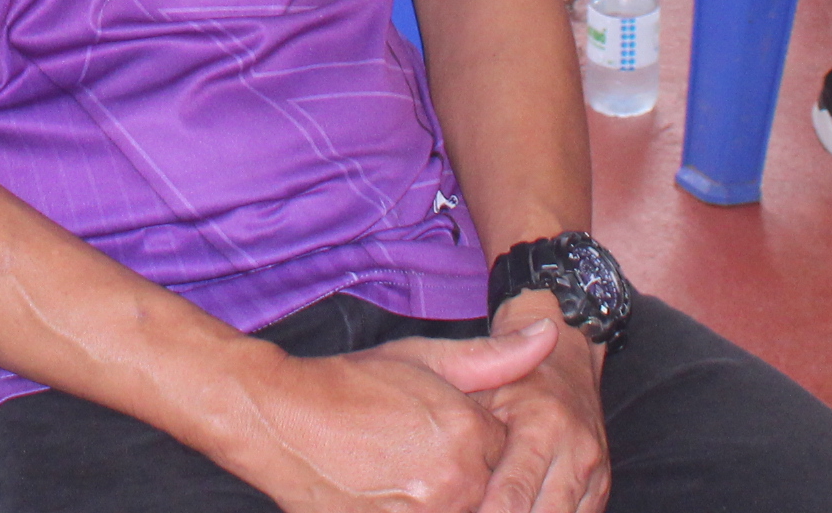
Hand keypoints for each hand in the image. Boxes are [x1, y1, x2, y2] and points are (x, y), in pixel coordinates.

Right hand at [233, 319, 555, 512]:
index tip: (458, 434)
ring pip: (469, 508)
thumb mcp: (422, 358)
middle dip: (475, 475)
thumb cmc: (350, 384)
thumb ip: (493, 357)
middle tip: (424, 455)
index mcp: (468, 433)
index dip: (488, 442)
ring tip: (409, 472)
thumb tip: (550, 336)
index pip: (510, 451)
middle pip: (495, 490)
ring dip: (453, 495)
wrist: (282, 419)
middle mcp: (456, 481)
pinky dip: (425, 505)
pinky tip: (397, 491)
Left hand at [474, 311, 614, 512]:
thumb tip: (442, 476)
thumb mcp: (482, 387)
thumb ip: (468, 429)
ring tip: (489, 511)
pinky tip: (523, 510)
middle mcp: (576, 451)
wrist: (567, 362)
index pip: (513, 494)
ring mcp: (594, 472)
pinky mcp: (600, 486)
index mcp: (542, 426)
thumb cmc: (514, 378)